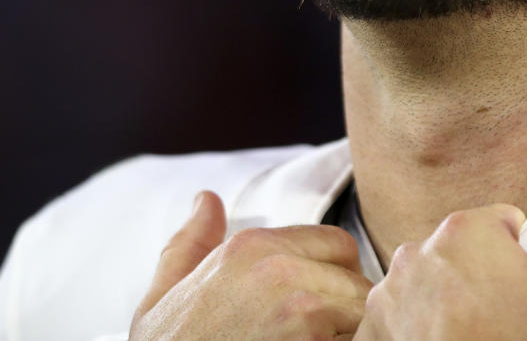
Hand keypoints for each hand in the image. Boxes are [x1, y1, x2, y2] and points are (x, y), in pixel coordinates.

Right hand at [130, 191, 373, 339]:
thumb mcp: (162, 299)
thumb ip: (188, 245)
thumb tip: (206, 199)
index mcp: (250, 247)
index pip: (338, 245)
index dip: (335, 276)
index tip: (319, 306)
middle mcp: (280, 270)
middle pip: (357, 279)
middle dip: (349, 308)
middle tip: (321, 334)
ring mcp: (302, 312)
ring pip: (364, 313)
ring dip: (352, 333)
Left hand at [355, 164, 526, 340]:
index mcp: (465, 231)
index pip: (506, 226)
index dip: (525, 266)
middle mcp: (416, 254)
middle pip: (468, 254)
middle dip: (488, 284)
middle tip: (509, 328)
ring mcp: (387, 296)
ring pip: (435, 286)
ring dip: (453, 308)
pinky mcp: (372, 334)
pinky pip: (404, 318)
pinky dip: (421, 333)